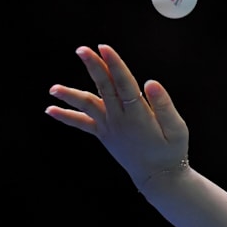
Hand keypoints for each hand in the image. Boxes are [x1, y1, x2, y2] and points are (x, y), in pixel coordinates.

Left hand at [45, 44, 189, 190]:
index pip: (125, 84)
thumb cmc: (172, 151)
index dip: (114, 65)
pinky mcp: (104, 134)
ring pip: (88, 105)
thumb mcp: (177, 130)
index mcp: (139, 115)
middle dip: (94, 67)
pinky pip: (82, 124)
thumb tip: (150, 82)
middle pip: (104, 88)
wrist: (158, 178)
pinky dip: (66, 117)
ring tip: (53, 89)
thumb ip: (165, 106)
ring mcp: (109, 127)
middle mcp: (120, 120)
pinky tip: (49, 110)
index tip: (104, 48)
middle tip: (82, 50)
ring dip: (70, 95)